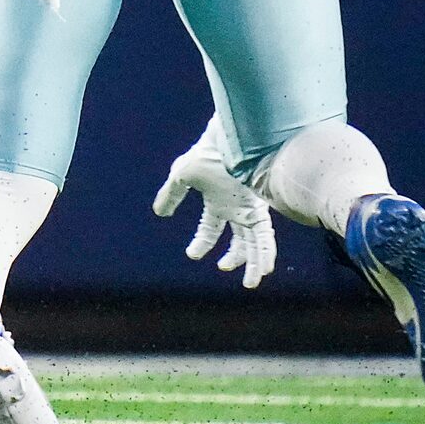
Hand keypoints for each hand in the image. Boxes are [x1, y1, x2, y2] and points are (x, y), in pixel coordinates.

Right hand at [153, 123, 275, 288]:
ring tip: (252, 282)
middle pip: (239, 240)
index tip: (192, 254)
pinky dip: (264, 255)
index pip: (211, 228)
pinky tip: (264, 269)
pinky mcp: (260, 210)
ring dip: (254, 264)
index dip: (202, 243)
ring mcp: (251, 210)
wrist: (230, 140)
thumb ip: (171, 194)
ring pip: (255, 243)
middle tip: (224, 268)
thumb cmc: (208, 153)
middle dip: (234, 257)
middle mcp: (238, 208)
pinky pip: (265, 238)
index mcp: (219, 201)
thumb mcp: (182, 175)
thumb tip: (159, 213)